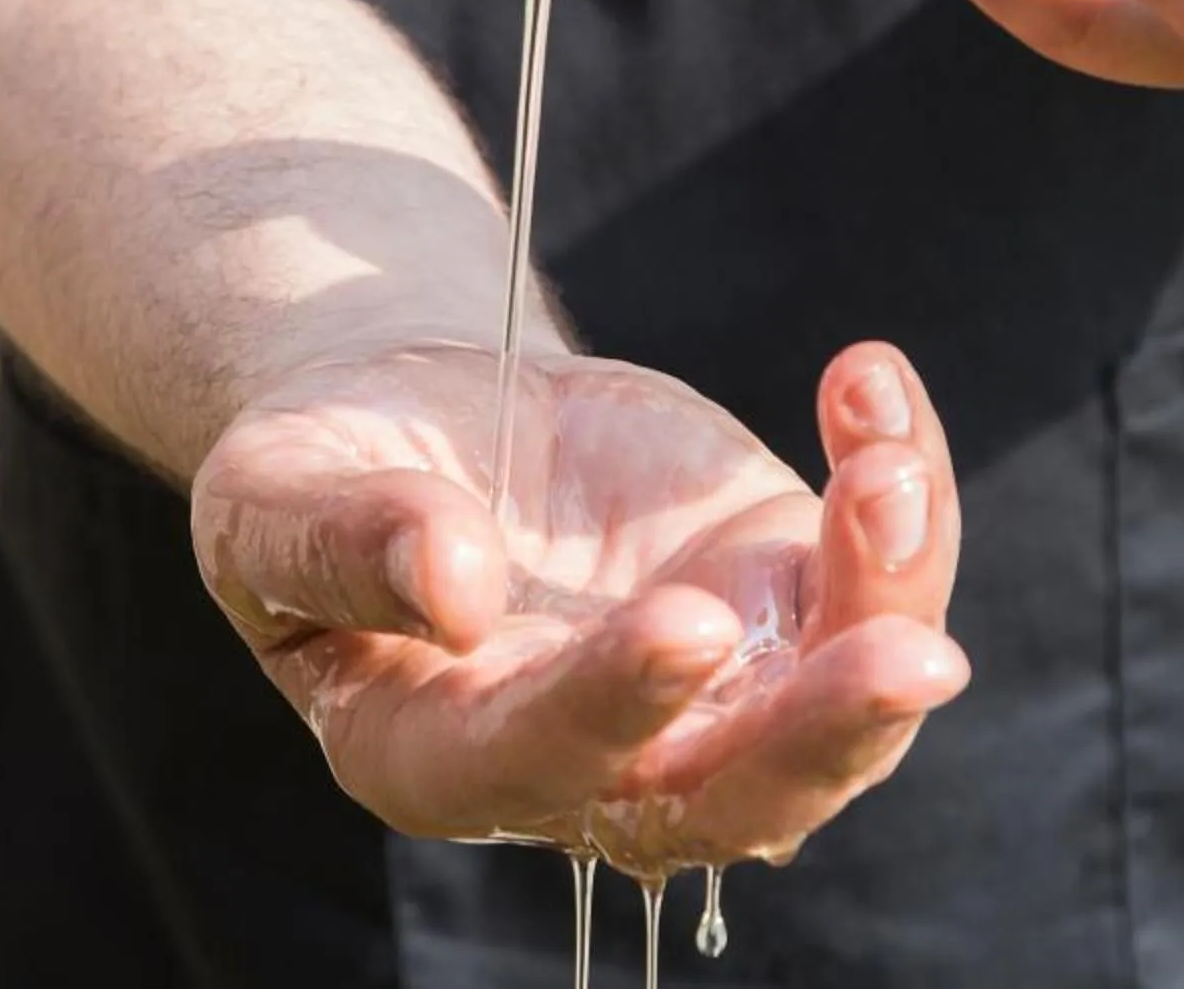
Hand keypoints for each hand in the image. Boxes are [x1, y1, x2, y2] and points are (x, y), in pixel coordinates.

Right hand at [187, 338, 968, 875]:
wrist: (420, 412)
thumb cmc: (326, 470)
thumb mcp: (278, 493)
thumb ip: (345, 543)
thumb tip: (451, 586)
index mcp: (443, 756)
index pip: (539, 763)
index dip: (614, 706)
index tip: (679, 621)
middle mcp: (597, 757)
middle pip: (733, 798)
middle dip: (825, 736)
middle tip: (905, 657)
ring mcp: (707, 686)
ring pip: (836, 710)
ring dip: (893, 603)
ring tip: (886, 470)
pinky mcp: (774, 596)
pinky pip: (873, 576)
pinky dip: (902, 496)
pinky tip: (869, 386)